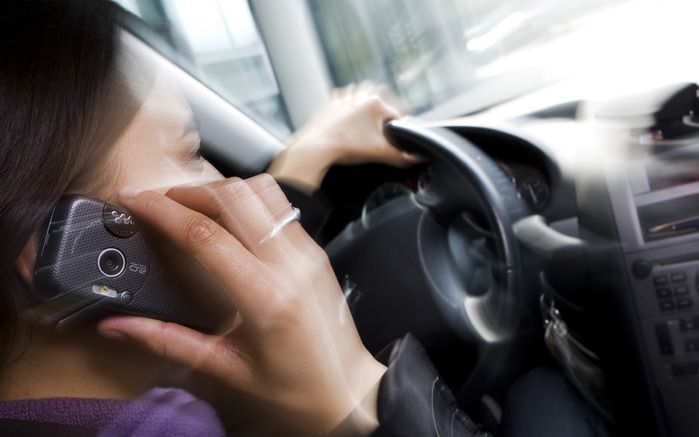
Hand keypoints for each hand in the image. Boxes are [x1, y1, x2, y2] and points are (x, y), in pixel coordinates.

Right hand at [98, 175, 386, 435]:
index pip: (205, 235)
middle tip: (157, 200)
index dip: (163, 211)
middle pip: (234, 197)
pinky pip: (278, 206)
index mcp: (265, 297)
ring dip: (220, 189)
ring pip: (261, 191)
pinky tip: (225, 218)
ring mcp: (307, 253)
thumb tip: (119, 325)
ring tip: (189, 204)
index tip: (134, 200)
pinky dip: (245, 199)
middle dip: (188, 190)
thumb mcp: (226, 370)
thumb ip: (168, 342)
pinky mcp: (314, 251)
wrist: (347, 390)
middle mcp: (290, 265)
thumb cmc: (296, 389)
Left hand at [268, 82, 421, 191]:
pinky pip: (342, 99)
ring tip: (367, 117)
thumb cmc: (347, 148)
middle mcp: (360, 96)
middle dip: (383, 111)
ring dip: (366, 102)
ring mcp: (343, 98)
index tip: (398, 137)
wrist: (317, 148)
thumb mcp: (380, 153)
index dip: (400, 128)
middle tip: (384, 126)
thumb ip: (403, 157)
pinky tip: (348, 116)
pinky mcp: (329, 104)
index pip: (397, 115)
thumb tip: (418, 159)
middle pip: (380, 99)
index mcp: (375, 104)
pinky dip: (347, 105)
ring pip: (361, 94)